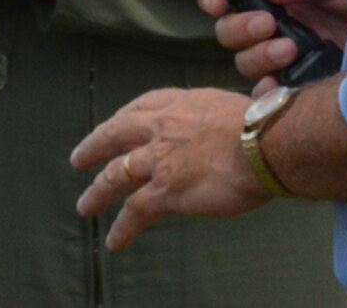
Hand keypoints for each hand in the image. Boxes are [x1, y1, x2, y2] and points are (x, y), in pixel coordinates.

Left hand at [70, 88, 266, 246]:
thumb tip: (255, 111)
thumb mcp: (242, 104)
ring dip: (97, 192)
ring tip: (85, 206)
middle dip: (94, 146)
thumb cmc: (267, 125)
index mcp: (183, 104)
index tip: (116, 122)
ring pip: (115, 174)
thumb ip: (232, 113)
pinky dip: (123, 228)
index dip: (126, 116)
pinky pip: (135, 211)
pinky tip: (114, 241)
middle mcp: (163, 126)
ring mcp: (160, 158)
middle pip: (116, 133)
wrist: (266, 143)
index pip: (143, 105)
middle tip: (79, 158)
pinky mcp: (165, 189)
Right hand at [202, 0, 346, 93]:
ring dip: (258, 57)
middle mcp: (278, 26)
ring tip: (289, 50)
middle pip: (229, 32)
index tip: (217, 2)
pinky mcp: (303, 88)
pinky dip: (266, 93)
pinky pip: (268, 98)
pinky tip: (281, 86)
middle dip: (240, 28)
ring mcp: (289, 59)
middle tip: (268, 24)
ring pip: (245, 64)